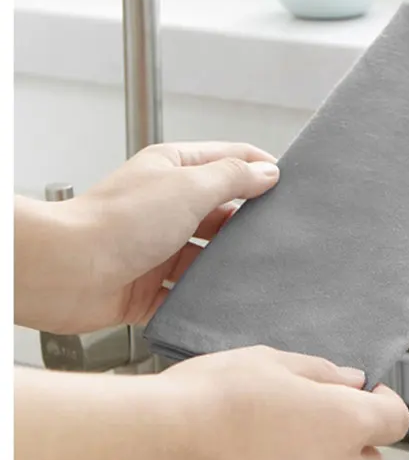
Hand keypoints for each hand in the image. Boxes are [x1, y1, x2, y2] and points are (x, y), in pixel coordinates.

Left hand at [17, 142, 280, 333]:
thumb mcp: (188, 186)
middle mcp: (166, 206)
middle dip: (250, 224)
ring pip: (209, 256)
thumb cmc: (115, 222)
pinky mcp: (150, 287)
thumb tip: (268, 173)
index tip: (293, 185)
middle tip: (284, 234)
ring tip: (259, 271)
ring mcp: (159, 248)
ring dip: (228, 265)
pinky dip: (206, 298)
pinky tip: (227, 300)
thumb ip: (233, 178)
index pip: (229, 159)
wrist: (65, 272)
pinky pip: (189, 293)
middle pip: (223, 212)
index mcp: (173, 170)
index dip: (262, 168)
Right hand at [141, 346, 408, 459]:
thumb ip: (322, 373)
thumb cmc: (209, 400)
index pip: (397, 421)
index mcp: (346, 424)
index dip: (385, 405)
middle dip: (355, 447)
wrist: (153, 451)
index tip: (369, 398)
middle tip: (318, 426)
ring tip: (267, 450)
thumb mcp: (271, 362)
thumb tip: (350, 382)